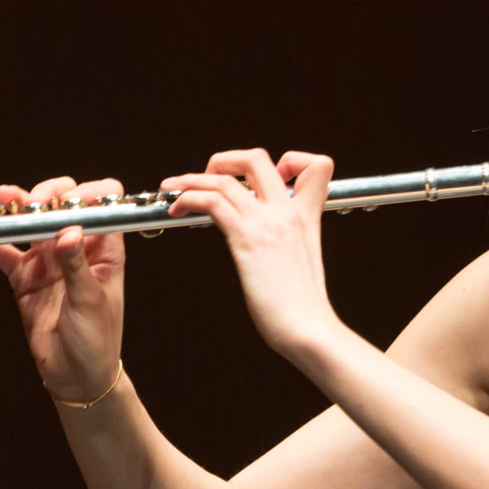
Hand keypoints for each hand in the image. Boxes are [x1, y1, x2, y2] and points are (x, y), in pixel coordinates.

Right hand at [0, 176, 125, 401]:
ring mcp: (49, 261)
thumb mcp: (90, 301)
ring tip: (3, 200)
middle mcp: (77, 248)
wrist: (76, 375)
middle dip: (48, 196)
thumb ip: (76, 266)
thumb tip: (68, 231)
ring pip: (31, 224)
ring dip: (17, 209)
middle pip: (63, 206)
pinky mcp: (25, 278)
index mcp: (104, 249)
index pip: (103, 205)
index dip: (89, 194)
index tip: (70, 199)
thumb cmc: (98, 339)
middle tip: (33, 202)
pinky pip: (6, 253)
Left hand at [160, 149, 341, 358]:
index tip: (262, 183)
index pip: (314, 164)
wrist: (309, 330)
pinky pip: (213, 201)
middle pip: (257, 157)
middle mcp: (287, 212)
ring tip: (175, 189)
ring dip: (192, 178)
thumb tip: (273, 246)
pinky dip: (188, 196)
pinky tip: (178, 209)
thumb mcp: (305, 262)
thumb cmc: (303, 308)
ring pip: (225, 177)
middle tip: (207, 180)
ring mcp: (268, 223)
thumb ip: (291, 243)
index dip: (289, 162)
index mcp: (305, 216)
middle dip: (224, 160)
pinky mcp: (248, 239)